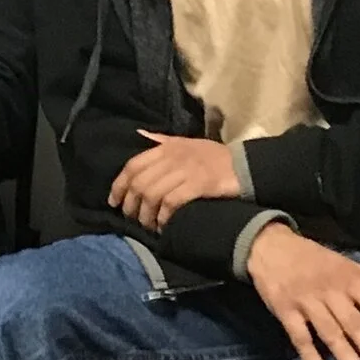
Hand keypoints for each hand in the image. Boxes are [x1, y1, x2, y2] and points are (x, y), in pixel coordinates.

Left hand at [110, 131, 240, 229]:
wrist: (245, 165)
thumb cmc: (214, 156)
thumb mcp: (186, 142)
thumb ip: (162, 140)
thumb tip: (139, 134)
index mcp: (166, 147)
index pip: (132, 166)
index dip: (119, 185)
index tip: (114, 202)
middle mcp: (172, 157)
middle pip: (139, 183)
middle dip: (131, 205)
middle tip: (132, 219)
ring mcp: (186, 170)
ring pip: (152, 194)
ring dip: (146, 215)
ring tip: (148, 226)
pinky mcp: (199, 185)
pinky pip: (171, 202)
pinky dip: (163, 217)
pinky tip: (163, 225)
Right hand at [246, 224, 359, 359]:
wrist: (271, 247)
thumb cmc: (315, 259)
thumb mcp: (348, 265)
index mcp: (349, 279)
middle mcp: (330, 292)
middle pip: (355, 323)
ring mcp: (306, 302)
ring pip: (329, 332)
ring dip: (345, 355)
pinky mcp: (285, 311)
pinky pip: (299, 337)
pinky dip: (310, 357)